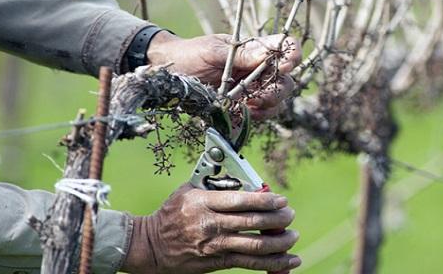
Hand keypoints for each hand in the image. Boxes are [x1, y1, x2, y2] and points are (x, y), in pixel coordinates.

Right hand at [121, 184, 300, 273]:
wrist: (150, 246)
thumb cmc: (171, 213)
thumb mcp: (188, 190)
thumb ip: (214, 183)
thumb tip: (244, 179)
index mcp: (204, 202)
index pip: (241, 200)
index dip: (265, 199)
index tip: (281, 199)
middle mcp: (211, 225)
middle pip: (252, 222)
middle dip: (278, 219)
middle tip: (290, 215)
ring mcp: (215, 246)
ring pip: (255, 246)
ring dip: (279, 242)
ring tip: (293, 236)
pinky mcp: (217, 263)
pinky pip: (249, 263)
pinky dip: (273, 263)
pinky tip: (290, 261)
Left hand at [147, 32, 300, 119]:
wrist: (169, 74)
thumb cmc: (190, 55)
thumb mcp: (212, 51)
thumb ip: (241, 54)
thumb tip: (268, 54)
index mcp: (254, 49)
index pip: (285, 47)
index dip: (292, 54)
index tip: (286, 64)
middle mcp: (258, 69)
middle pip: (286, 79)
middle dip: (279, 89)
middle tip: (260, 94)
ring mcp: (252, 89)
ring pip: (278, 100)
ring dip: (268, 105)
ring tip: (249, 105)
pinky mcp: (243, 107)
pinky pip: (261, 115)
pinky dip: (256, 116)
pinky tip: (243, 112)